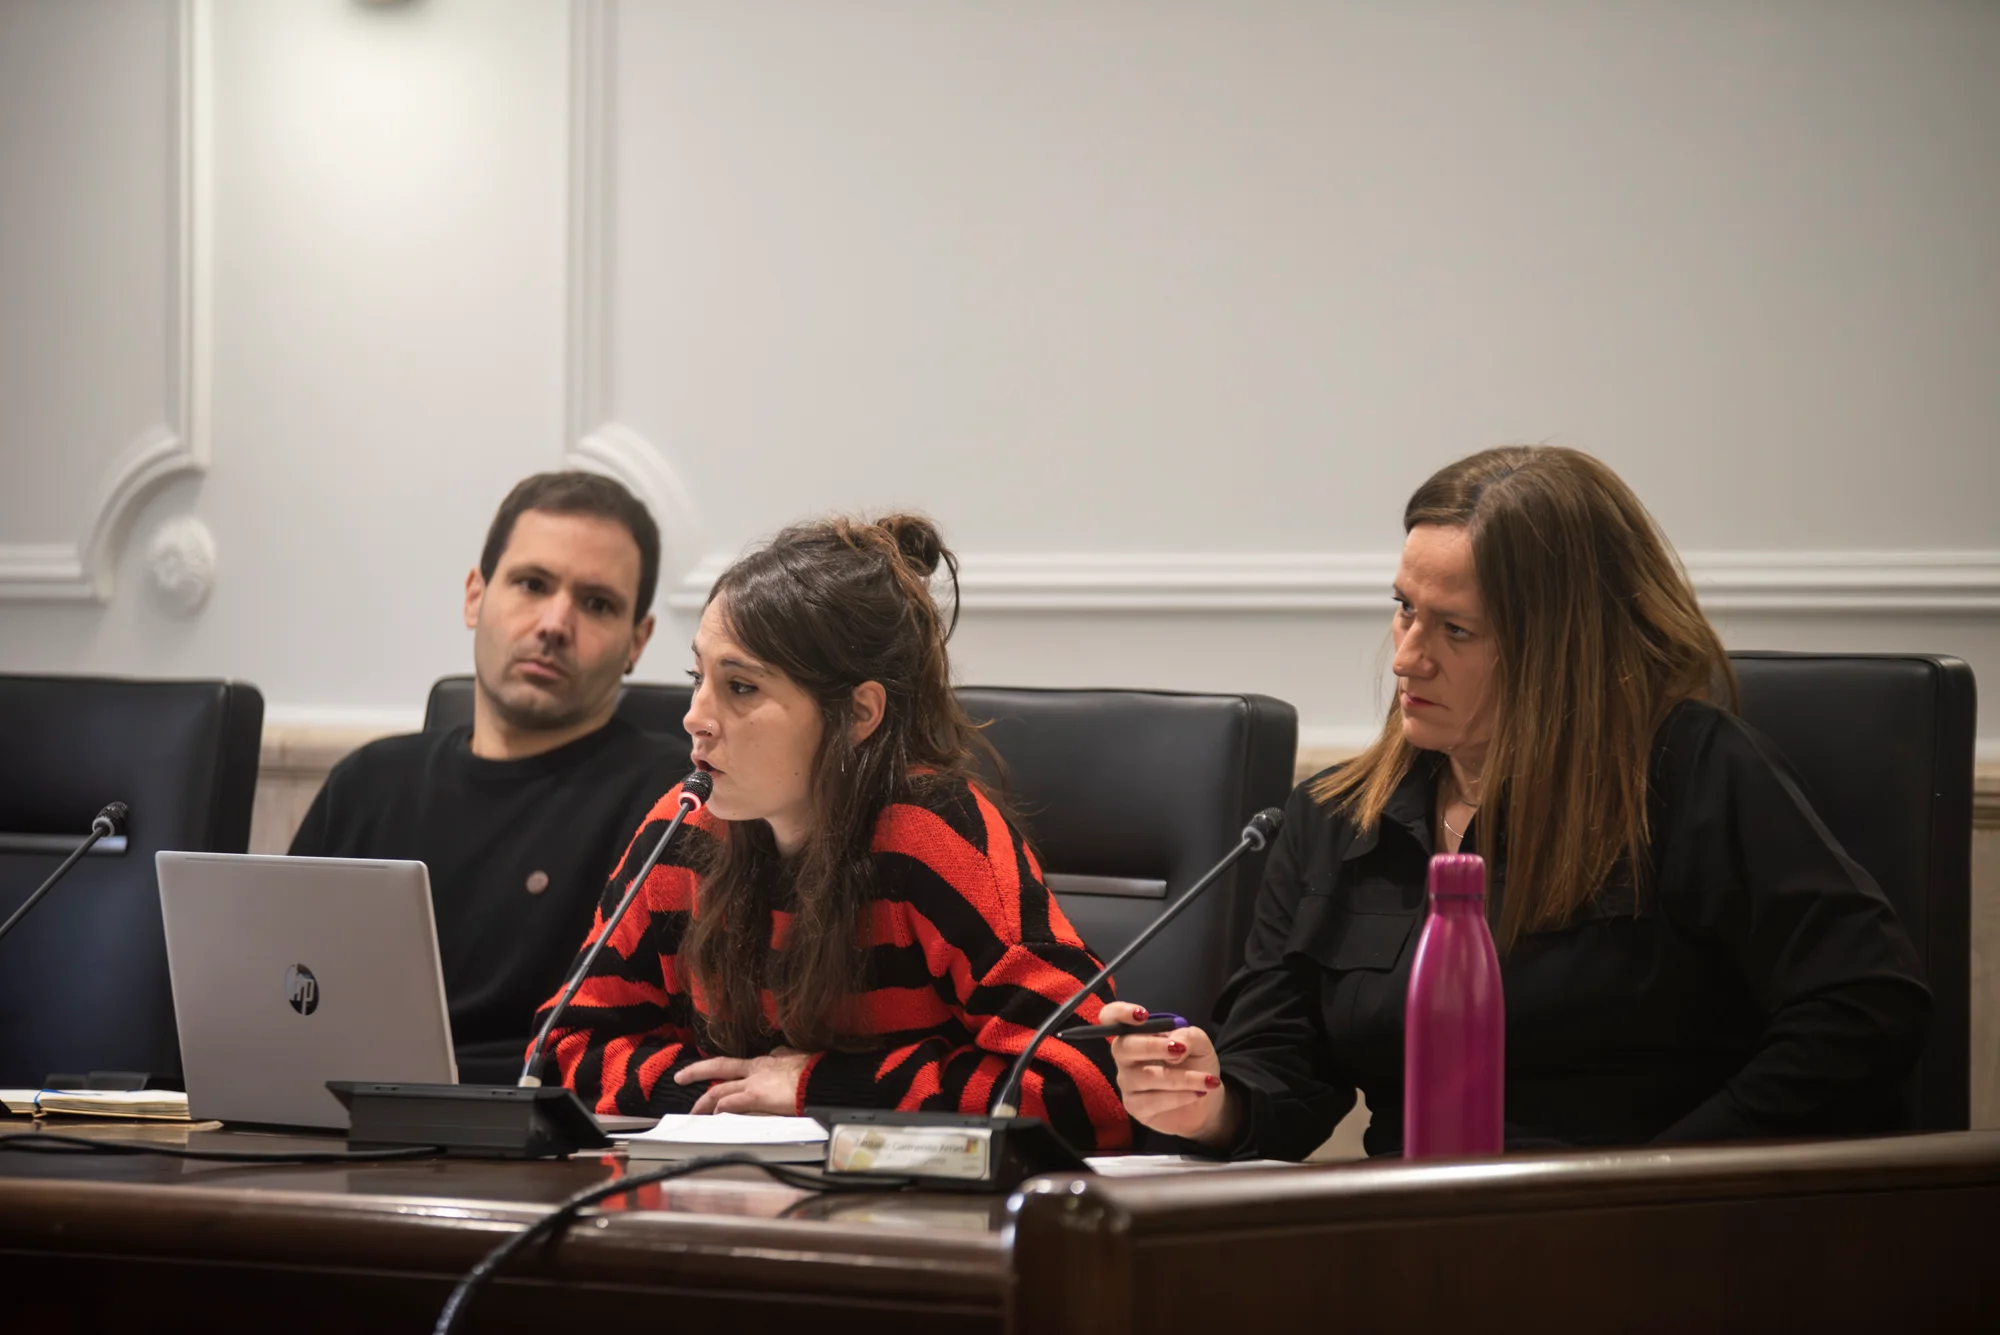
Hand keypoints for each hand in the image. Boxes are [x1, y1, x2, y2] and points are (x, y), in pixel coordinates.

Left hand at [676, 1047, 812, 1114]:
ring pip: (719, 1090)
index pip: (739, 1064)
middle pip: (719, 1066)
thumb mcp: (798, 1056)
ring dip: (703, 1101)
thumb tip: (783, 1054)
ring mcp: (753, 1083)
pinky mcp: (756, 1097)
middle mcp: (755, 1069)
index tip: (718, 1077)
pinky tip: (713, 1118)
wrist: (822, 1077)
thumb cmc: (814, 1070)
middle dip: (697, 1071)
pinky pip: (730, 1105)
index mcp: (765, 1061)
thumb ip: (786, 1056)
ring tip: (693, 1112)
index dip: (726, 1071)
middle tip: (680, 1077)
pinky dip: (719, 1111)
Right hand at [1102, 1001, 1238, 1147]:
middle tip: (1179, 1050)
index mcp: (1137, 1034)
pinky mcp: (1134, 1106)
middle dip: (1152, 1047)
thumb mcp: (1199, 1044)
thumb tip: (1176, 1044)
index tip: (1142, 1015)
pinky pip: (1152, 1101)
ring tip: (1206, 1079)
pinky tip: (1198, 1093)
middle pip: (1122, 1047)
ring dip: (1181, 1078)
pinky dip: (1180, 1096)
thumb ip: (1188, 1036)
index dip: (1119, 1013)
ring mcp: (1128, 1082)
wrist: (1207, 1099)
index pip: (1111, 1018)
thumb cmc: (1195, 1064)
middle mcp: (1126, 1056)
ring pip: (1145, 1076)